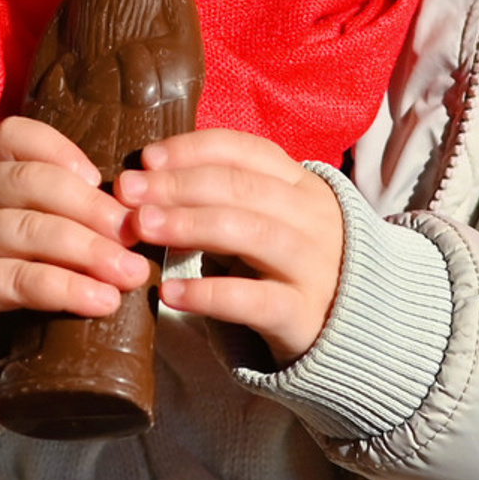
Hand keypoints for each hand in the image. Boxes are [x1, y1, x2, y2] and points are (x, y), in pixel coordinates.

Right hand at [0, 116, 147, 361]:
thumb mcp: (19, 233)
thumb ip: (55, 213)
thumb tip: (130, 216)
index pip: (14, 137)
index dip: (60, 150)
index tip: (101, 178)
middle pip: (30, 182)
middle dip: (90, 206)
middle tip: (133, 231)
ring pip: (29, 230)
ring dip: (89, 251)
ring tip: (129, 273)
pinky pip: (19, 280)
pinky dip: (67, 288)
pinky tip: (100, 300)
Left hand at [116, 130, 344, 366]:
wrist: (350, 330)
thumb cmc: (287, 266)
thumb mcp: (267, 221)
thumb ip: (220, 200)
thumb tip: (145, 182)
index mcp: (303, 186)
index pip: (246, 151)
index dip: (193, 149)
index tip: (146, 158)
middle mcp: (314, 218)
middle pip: (243, 188)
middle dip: (179, 185)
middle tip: (128, 192)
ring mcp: (315, 266)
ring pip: (252, 233)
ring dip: (190, 225)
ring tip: (141, 227)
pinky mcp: (304, 315)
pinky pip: (255, 301)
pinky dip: (209, 294)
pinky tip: (169, 293)